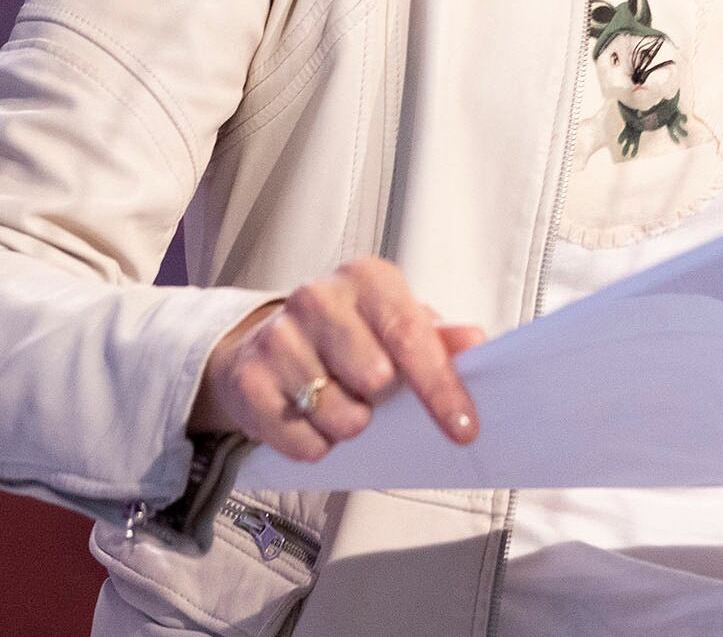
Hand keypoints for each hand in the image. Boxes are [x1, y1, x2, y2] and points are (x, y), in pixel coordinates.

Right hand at [190, 257, 486, 460]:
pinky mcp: (248, 382)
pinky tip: (310, 416)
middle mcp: (317, 299)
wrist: (264, 344)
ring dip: (350, 424)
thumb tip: (473, 341)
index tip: (463, 428)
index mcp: (366, 278)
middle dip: (383, 400)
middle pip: (376, 379)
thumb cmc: (349, 333)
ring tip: (338, 401)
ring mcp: (277, 339)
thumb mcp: (397, 323)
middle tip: (371, 390)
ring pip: (342, 418)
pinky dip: (317, 443)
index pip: (410, 335)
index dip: (440, 387)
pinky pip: (304, 444)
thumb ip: (437, 336)